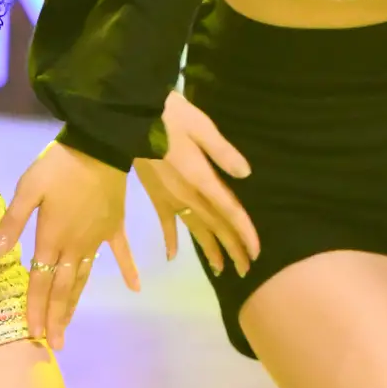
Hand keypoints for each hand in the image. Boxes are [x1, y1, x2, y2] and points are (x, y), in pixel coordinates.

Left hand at [0, 140, 138, 348]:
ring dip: (75, 303)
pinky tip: (134, 287)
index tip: (33, 334)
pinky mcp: (114, 226)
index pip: (41, 282)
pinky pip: (121, 252)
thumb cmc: (60, 165)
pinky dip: (128, 269)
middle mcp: (76, 245)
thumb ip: (13, 220)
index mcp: (53, 238)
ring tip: (69, 326)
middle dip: (56, 318)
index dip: (36, 308)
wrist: (100, 144)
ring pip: (84, 277)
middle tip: (53, 345)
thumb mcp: (28, 187)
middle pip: (63, 288)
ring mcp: (97, 238)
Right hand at [136, 91, 258, 277]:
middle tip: (246, 270)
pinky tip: (172, 256)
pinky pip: (165, 222)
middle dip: (232, 250)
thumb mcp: (201, 126)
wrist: (129, 118)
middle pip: (215, 226)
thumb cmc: (169, 116)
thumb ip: (222, 152)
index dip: (244, 233)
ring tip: (220, 269)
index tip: (256, 254)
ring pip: (194, 228)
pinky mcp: (156, 194)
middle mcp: (188, 195)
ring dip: (208, 249)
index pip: (229, 212)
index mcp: (202, 179)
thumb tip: (245, 174)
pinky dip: (170, 239)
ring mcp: (170, 197)